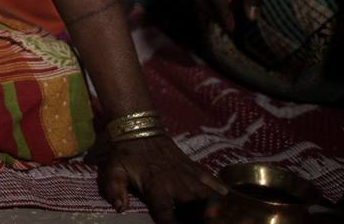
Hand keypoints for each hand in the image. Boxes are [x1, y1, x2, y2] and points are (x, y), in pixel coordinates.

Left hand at [98, 134, 224, 222]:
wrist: (139, 128)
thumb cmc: (126, 154)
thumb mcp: (113, 170)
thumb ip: (114, 189)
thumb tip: (119, 208)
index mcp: (156, 186)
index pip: (166, 213)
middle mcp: (176, 183)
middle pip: (194, 207)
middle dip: (201, 218)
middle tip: (207, 221)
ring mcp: (188, 174)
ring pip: (208, 194)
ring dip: (214, 207)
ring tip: (218, 216)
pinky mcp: (195, 168)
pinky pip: (213, 180)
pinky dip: (222, 191)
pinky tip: (230, 200)